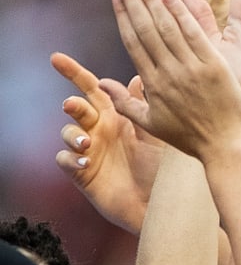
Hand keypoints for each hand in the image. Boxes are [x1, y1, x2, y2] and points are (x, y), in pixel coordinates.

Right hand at [52, 53, 163, 231]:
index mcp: (115, 116)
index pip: (92, 89)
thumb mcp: (154, 137)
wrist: (159, 206)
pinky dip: (70, 157)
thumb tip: (138, 76)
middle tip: (73, 105)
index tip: (56, 58)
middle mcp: (98, 130)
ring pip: (67, 131)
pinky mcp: (80, 171)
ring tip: (86, 142)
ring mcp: (87, 150)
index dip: (74, 72)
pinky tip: (85, 161)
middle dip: (72, 103)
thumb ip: (143, 109)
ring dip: (72, 134)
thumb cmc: (159, 171)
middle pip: (76, 107)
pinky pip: (64, 159)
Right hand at [105, 0, 240, 160]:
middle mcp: (168, 73)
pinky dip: (183, 15)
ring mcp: (192, 69)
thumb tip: (100, 83)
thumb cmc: (190, 138)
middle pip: (145, 28)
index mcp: (152, 83)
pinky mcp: (215, 68)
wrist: (226, 148)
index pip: (132, 40)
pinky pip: (195, 36)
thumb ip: (124, 102)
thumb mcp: (151, 124)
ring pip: (167, 28)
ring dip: (152, 0)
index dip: (123, 14)